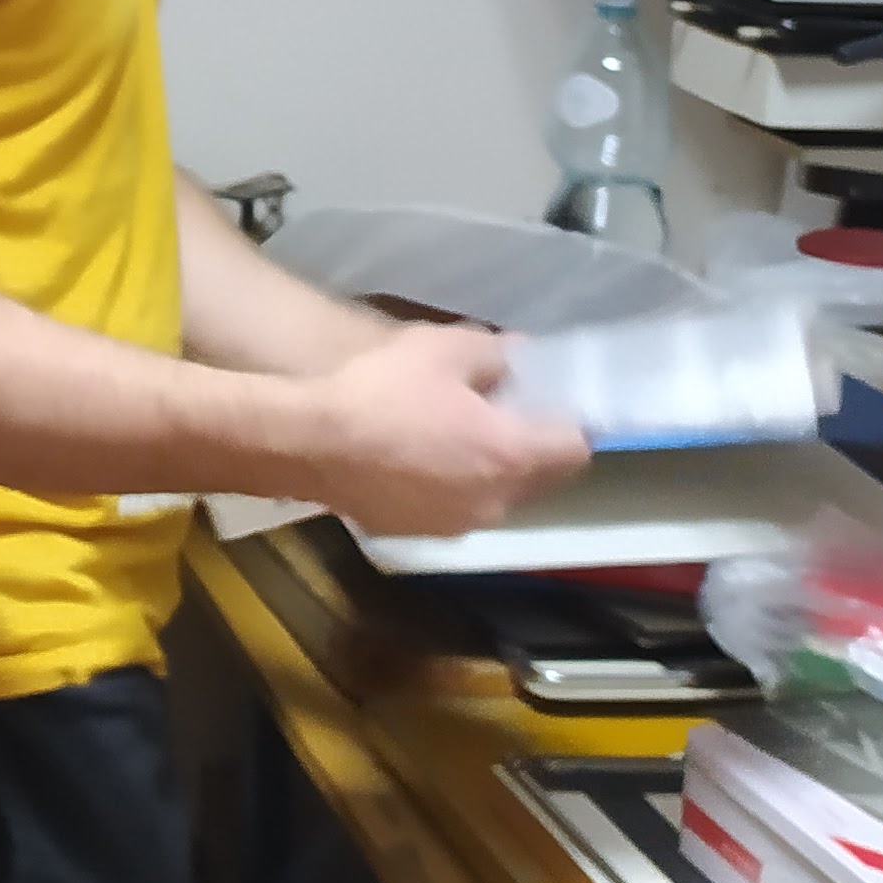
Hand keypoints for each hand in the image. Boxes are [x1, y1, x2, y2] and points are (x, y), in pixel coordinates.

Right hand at [295, 323, 590, 537]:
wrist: (305, 442)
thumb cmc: (381, 391)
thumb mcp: (444, 349)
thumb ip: (496, 354)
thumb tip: (519, 359)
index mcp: (511, 456)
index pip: (576, 448)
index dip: (567, 421)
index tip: (547, 400)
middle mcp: (495, 501)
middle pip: (540, 478)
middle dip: (529, 448)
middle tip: (500, 413)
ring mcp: (456, 524)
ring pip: (494, 496)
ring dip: (487, 470)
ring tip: (450, 437)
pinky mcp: (416, 533)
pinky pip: (452, 507)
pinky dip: (447, 487)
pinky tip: (413, 460)